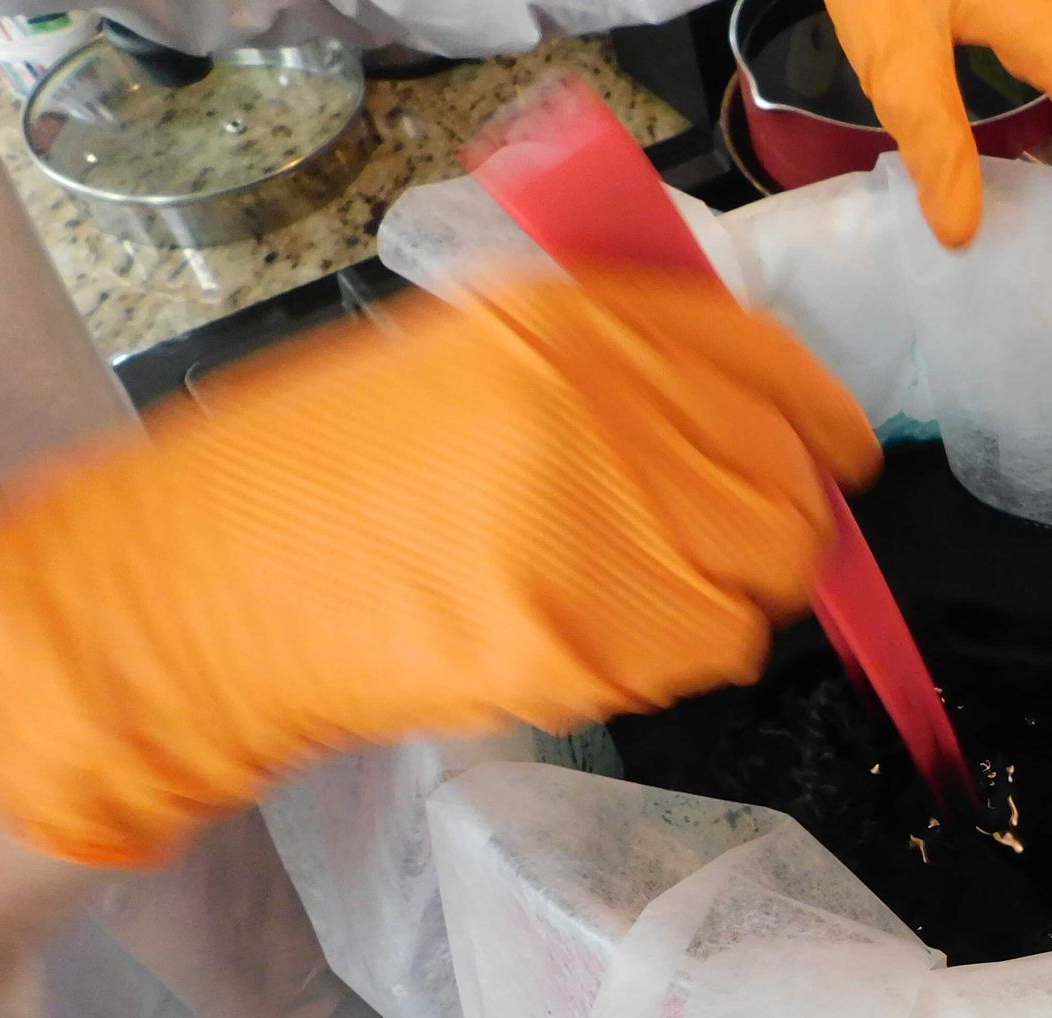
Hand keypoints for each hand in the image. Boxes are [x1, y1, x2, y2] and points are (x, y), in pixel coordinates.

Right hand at [0, 270, 880, 867]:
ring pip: (766, 582)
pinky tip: (598, 637)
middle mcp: (616, 414)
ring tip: (634, 594)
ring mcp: (615, 531)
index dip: (821, 424)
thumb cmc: (322, 478)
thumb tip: (734, 422)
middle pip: (791, 489)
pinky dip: (679, 656)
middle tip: (721, 548)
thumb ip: (611, 373)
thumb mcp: (467, 362)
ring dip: (729, 596)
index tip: (835, 457)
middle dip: (778, 527)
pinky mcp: (601, 640)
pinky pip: (707, 654)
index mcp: (580, 327)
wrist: (216, 587)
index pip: (773, 368)